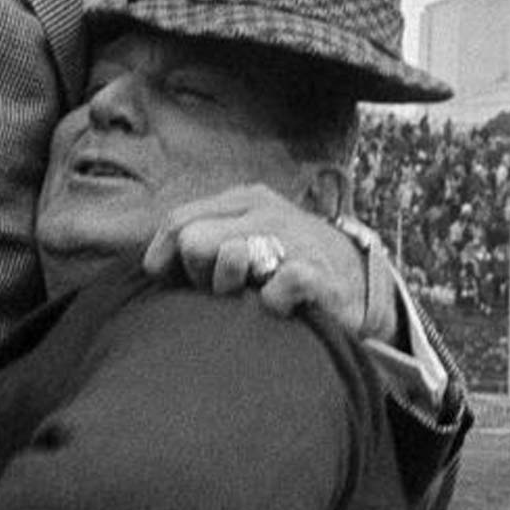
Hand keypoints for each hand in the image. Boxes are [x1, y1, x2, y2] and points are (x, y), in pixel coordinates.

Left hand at [142, 187, 366, 333]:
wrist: (358, 280)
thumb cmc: (287, 261)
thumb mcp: (248, 235)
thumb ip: (204, 240)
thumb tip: (151, 264)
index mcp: (244, 200)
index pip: (181, 221)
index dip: (162, 255)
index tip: (162, 279)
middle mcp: (266, 212)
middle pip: (194, 242)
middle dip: (197, 275)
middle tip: (219, 292)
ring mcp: (293, 239)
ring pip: (229, 258)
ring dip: (230, 291)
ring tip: (248, 297)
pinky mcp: (316, 273)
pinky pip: (277, 287)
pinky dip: (271, 305)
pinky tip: (278, 309)